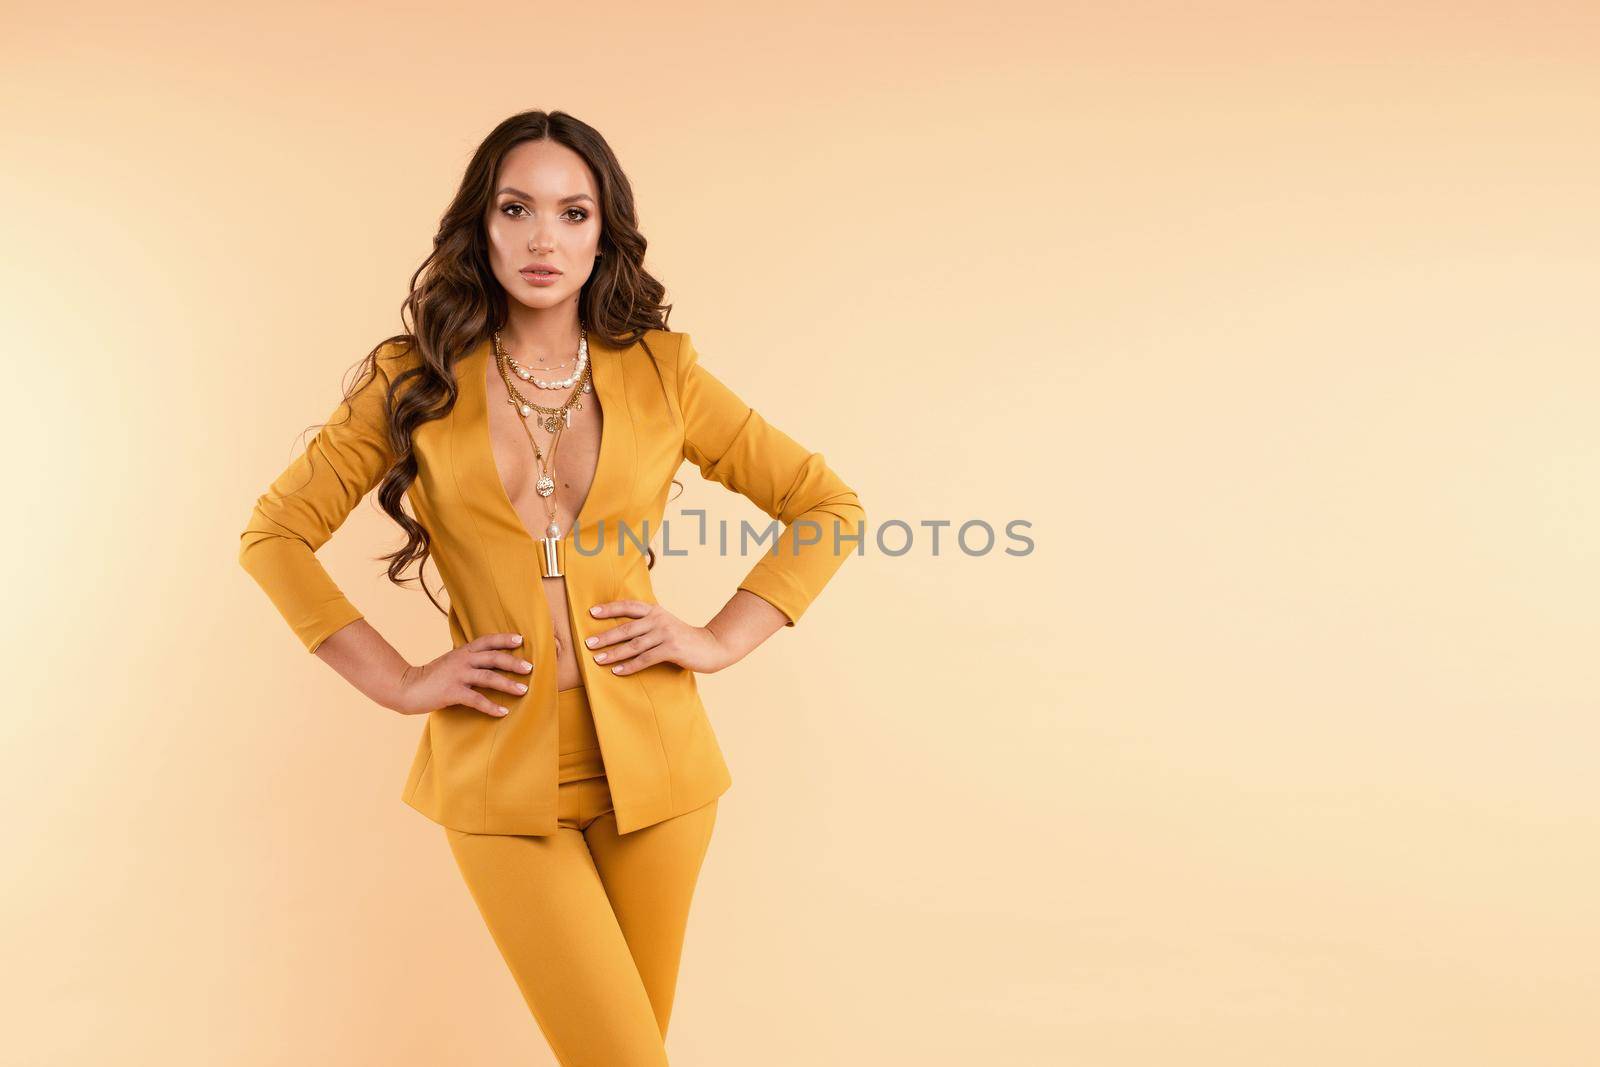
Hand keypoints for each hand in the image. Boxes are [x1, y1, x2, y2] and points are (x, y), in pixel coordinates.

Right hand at [390, 632, 532, 716]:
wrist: (406, 687)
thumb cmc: (431, 677)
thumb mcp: (450, 662)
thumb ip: (467, 660)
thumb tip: (488, 662)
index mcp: (462, 651)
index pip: (487, 640)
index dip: (504, 638)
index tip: (521, 638)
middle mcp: (462, 660)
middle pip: (493, 658)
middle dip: (514, 662)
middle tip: (530, 668)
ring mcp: (457, 675)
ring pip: (488, 677)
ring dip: (508, 684)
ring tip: (523, 690)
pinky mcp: (452, 692)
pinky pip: (476, 699)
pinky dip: (491, 706)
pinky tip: (503, 712)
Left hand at [585, 600, 733, 675]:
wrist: (711, 647)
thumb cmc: (683, 638)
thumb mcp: (665, 624)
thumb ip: (646, 623)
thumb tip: (619, 629)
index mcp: (655, 610)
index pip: (628, 606)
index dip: (609, 609)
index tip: (591, 613)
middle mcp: (659, 619)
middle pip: (626, 628)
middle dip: (605, 636)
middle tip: (588, 644)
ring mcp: (666, 633)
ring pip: (634, 645)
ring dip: (614, 653)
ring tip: (598, 660)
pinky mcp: (671, 649)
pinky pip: (645, 659)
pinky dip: (630, 666)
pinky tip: (617, 671)